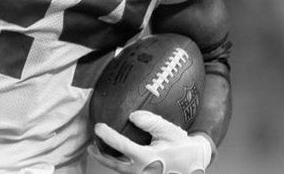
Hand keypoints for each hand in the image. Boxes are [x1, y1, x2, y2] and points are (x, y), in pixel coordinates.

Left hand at [90, 111, 212, 173]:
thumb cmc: (181, 145)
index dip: (108, 136)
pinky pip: (126, 170)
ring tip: (95, 149)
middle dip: (100, 156)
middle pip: (114, 165)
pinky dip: (117, 162)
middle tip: (90, 145)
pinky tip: (112, 153)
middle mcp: (142, 170)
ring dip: (106, 160)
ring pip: (118, 169)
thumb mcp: (169, 131)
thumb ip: (151, 122)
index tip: (98, 127)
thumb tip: (132, 115)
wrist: (194, 163)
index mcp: (147, 159)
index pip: (122, 147)